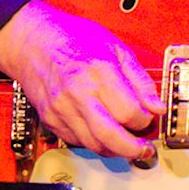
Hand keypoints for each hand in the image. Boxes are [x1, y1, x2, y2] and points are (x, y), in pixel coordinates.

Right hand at [0, 0, 161, 158]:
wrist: (31, 40)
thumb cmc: (73, 39)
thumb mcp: (116, 48)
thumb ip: (139, 79)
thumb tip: (156, 105)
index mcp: (98, 72)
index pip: (129, 111)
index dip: (145, 119)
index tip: (150, 118)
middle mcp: (78, 93)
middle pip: (110, 136)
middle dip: (133, 149)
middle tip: (144, 150)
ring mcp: (61, 109)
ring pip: (93, 145)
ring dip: (115, 150)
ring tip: (127, 145)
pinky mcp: (50, 119)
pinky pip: (77, 141)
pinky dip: (94, 143)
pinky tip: (103, 135)